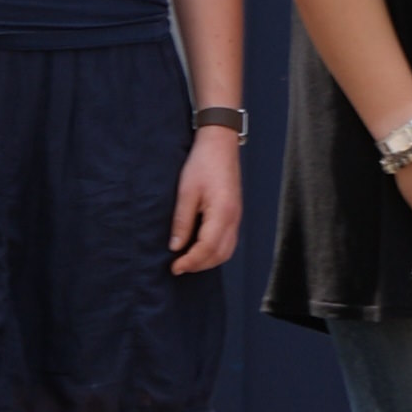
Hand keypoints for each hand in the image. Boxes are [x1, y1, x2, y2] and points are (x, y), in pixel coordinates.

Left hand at [169, 123, 242, 273]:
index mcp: (222, 213)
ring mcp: (236, 217)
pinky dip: (215, 252)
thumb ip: (182, 221)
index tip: (174, 267)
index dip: (190, 261)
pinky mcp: (234, 214)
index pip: (207, 248)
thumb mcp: (186, 191)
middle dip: (199, 265)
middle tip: (178, 267)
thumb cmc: (202, 163)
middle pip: (220, 255)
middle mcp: (233, 218)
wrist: (220, 144)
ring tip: (188, 261)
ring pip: (227, 251)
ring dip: (208, 261)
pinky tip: (200, 249)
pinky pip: (228, 242)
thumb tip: (175, 247)